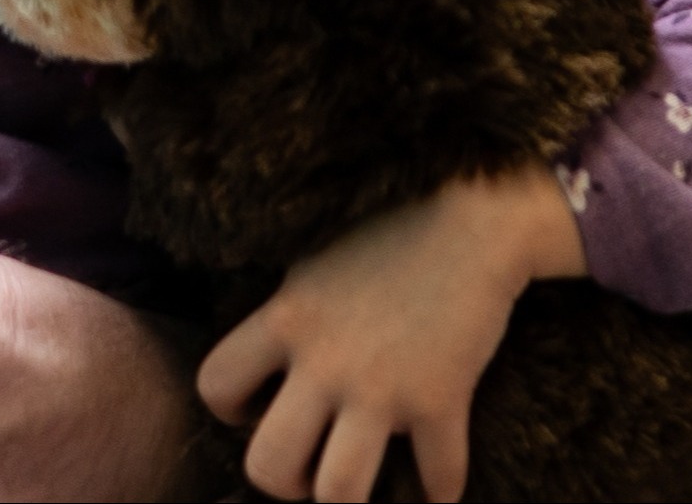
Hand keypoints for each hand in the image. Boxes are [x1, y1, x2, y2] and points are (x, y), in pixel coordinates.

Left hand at [195, 170, 586, 502]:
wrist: (476, 217)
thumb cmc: (390, 235)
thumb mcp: (312, 266)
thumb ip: (285, 316)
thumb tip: (265, 366)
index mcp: (286, 318)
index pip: (214, 385)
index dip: (232, 411)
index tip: (262, 406)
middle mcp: (326, 360)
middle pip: (268, 465)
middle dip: (284, 482)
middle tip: (308, 464)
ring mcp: (383, 386)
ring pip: (339, 492)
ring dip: (345, 500)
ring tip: (357, 482)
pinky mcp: (443, 399)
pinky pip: (437, 480)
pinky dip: (439, 493)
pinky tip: (437, 486)